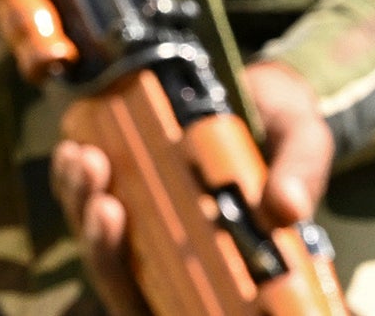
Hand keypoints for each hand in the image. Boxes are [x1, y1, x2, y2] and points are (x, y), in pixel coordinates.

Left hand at [50, 60, 330, 315]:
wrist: (258, 82)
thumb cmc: (282, 123)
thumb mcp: (302, 138)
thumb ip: (300, 171)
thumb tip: (287, 208)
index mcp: (232, 262)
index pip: (186, 303)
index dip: (148, 297)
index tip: (142, 253)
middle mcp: (186, 252)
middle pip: (129, 283)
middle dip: (104, 248)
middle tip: (105, 203)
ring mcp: (150, 224)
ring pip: (101, 245)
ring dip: (82, 208)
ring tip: (85, 163)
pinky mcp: (124, 189)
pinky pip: (86, 205)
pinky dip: (73, 184)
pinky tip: (72, 151)